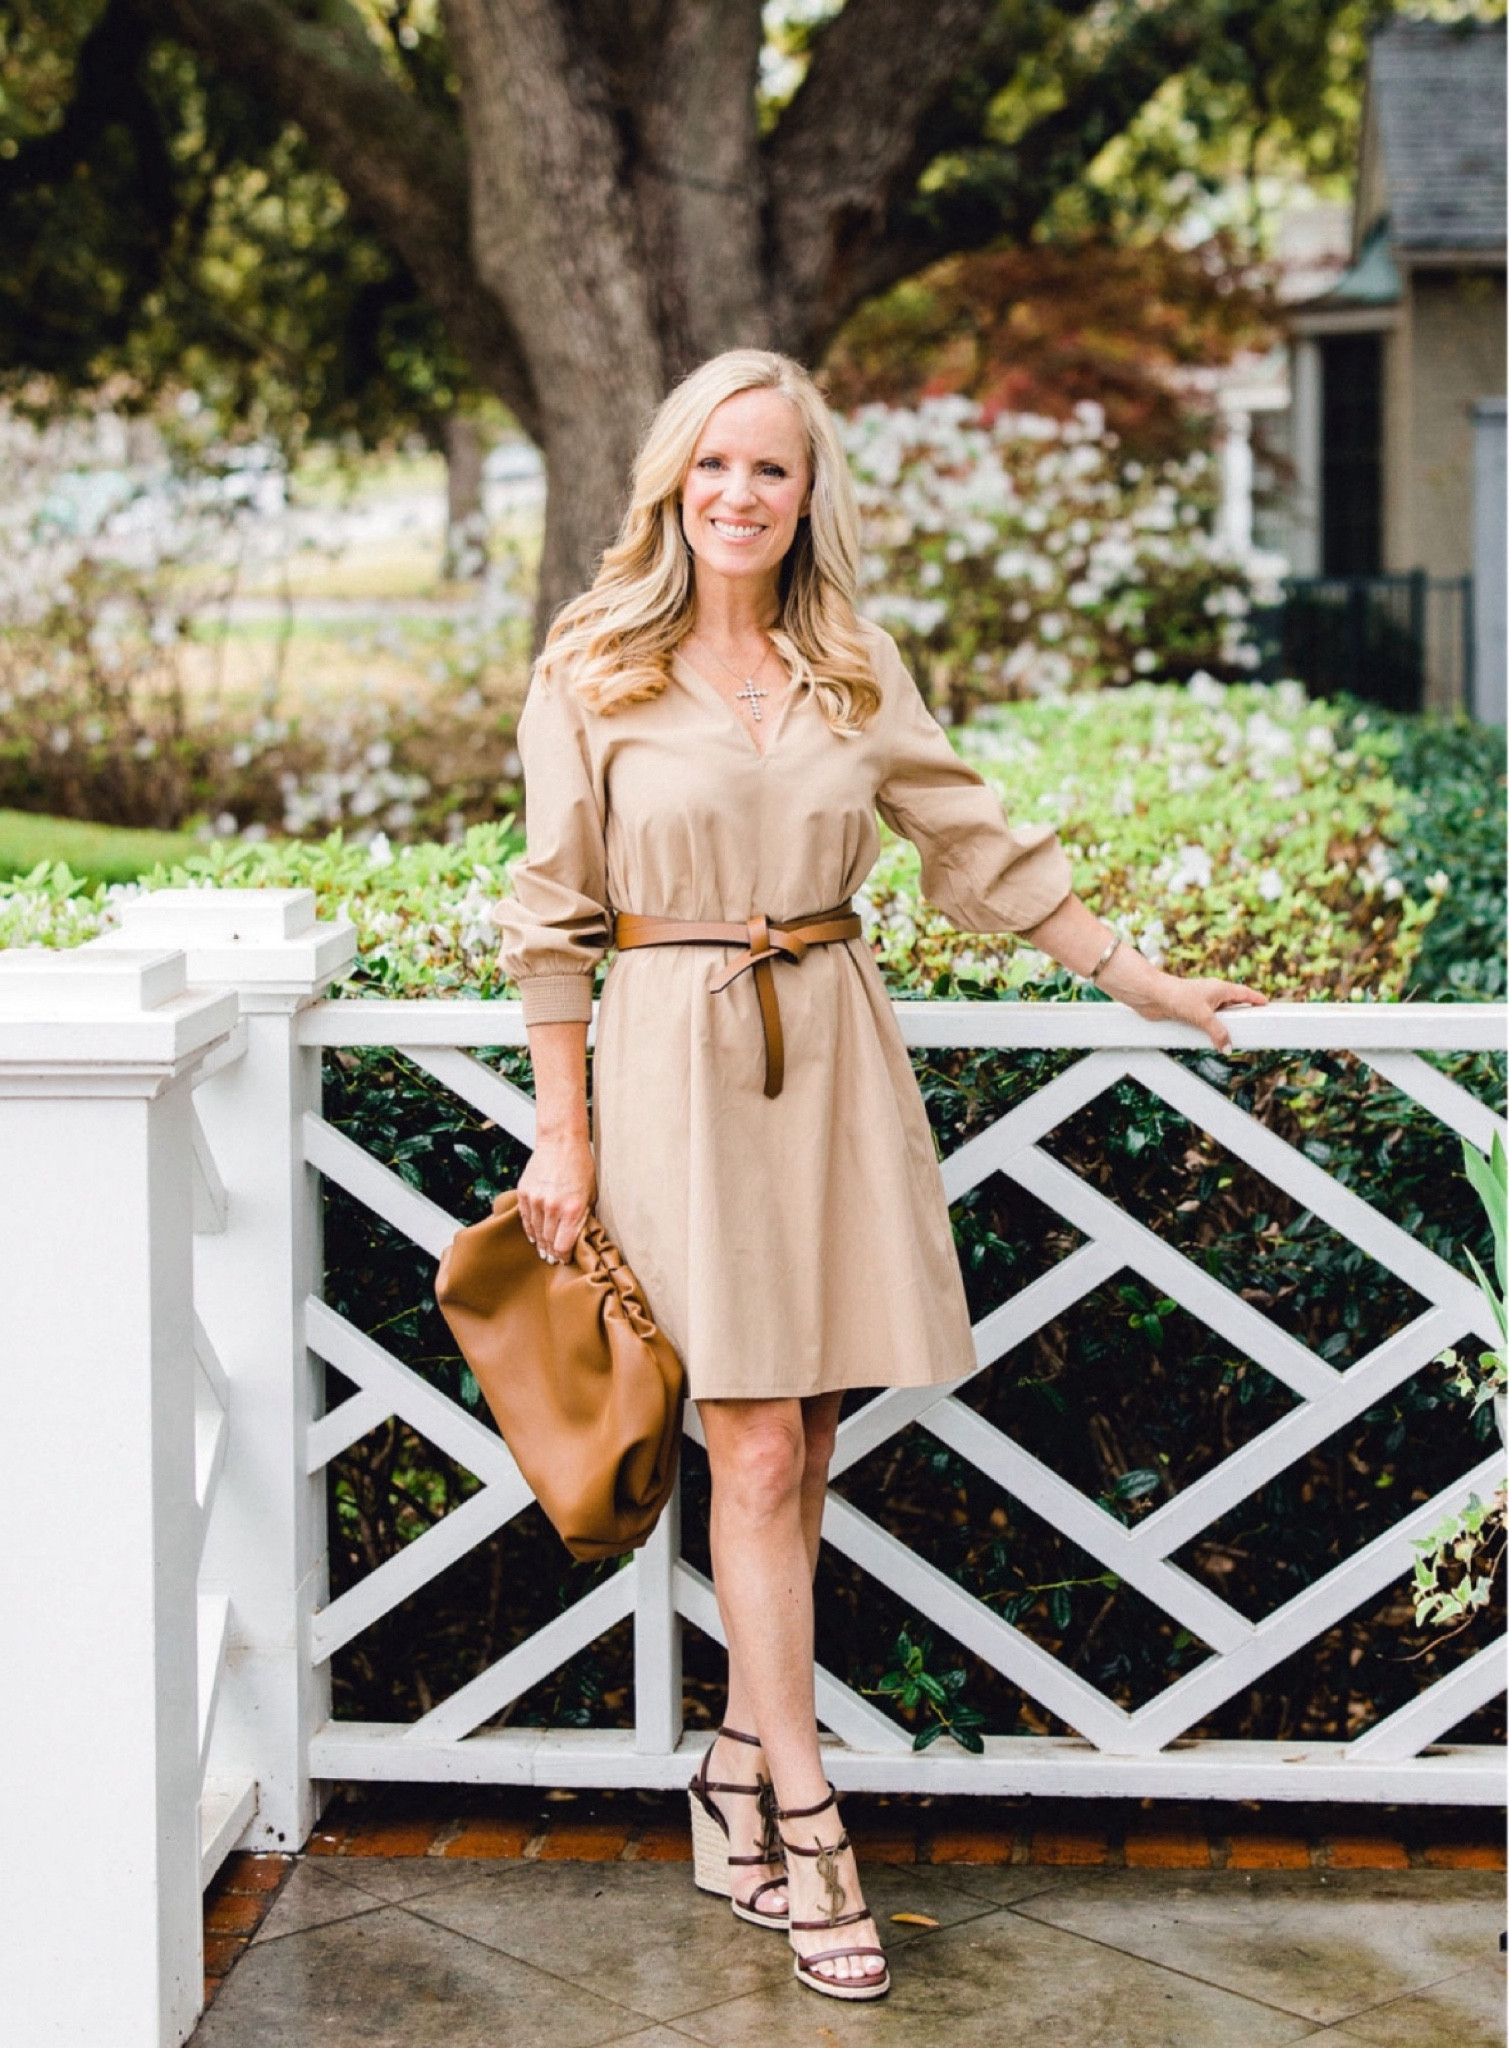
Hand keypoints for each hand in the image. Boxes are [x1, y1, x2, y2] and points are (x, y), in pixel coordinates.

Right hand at [516, 1134, 595, 1263]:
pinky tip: (533, 1237)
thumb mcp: (591, 1194)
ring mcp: (536, 1200)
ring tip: (543, 1251)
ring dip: (540, 1244)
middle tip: (552, 1260)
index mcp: (572, 1210)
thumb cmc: (581, 1167)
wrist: (561, 1142)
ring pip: (536, 1232)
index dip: (563, 1257)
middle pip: (548, 1241)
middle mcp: (552, 1208)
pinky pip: (526, 1219)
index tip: (564, 1260)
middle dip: (551, 1252)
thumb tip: (578, 1238)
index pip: (563, 1246)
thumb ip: (583, 1217)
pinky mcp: (524, 1193)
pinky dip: (530, 1230)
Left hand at [1100, 955, 1267, 1052]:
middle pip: (1233, 1006)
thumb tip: (1227, 1047)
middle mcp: (1212, 995)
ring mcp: (1200, 1004)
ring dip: (1224, 1027)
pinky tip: (1210, 1041)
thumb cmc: (1177, 996)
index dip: (1256, 999)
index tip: (1266, 1004)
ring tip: (1234, 1039)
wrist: (1151, 995)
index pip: (1244, 993)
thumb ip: (1217, 1032)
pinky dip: (1209, 1032)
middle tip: (1255, 1025)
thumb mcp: (1203, 1016)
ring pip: (1218, 1017)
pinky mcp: (1189, 1013)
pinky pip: (1205, 1024)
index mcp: (1221, 989)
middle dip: (1242, 1015)